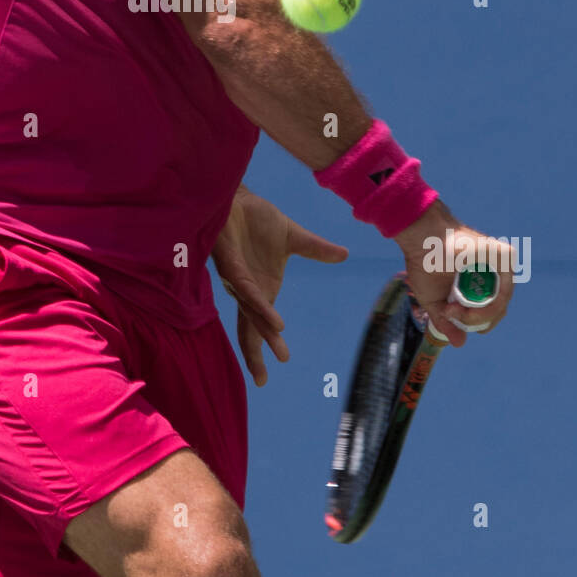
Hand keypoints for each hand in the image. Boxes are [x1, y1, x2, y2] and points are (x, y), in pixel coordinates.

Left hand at [211, 185, 348, 385]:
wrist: (239, 196)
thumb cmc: (258, 218)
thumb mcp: (293, 236)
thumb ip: (316, 249)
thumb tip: (345, 254)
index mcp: (260, 290)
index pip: (257, 326)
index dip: (262, 348)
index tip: (266, 375)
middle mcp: (246, 290)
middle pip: (249, 328)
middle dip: (255, 353)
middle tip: (262, 379)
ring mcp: (238, 278)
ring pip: (250, 311)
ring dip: (264, 330)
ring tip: (279, 349)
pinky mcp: (231, 265)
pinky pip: (246, 289)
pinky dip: (258, 304)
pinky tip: (272, 320)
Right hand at [394, 200, 514, 346]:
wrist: (422, 240)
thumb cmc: (424, 265)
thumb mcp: (433, 301)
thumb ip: (446, 322)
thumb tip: (459, 344)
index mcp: (477, 283)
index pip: (488, 312)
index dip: (472, 322)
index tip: (449, 316)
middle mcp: (492, 275)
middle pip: (496, 311)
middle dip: (474, 322)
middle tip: (450, 314)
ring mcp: (499, 266)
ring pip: (501, 304)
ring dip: (478, 317)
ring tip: (454, 310)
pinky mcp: (505, 257)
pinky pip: (505, 290)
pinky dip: (489, 305)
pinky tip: (469, 306)